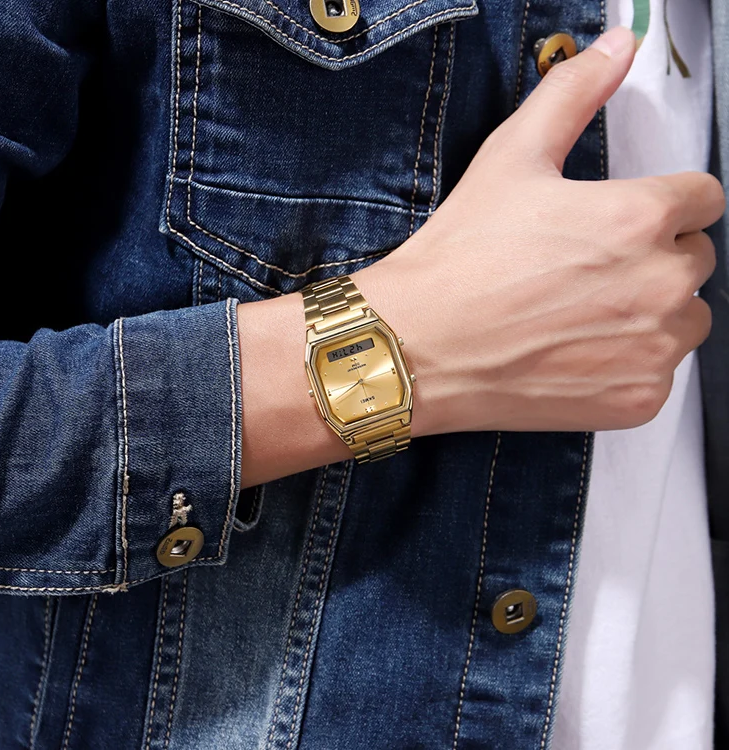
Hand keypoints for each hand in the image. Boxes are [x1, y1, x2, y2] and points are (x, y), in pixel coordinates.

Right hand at [352, 25, 725, 434]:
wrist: (417, 348)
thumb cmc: (458, 262)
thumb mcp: (509, 160)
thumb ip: (572, 95)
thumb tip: (614, 48)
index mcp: (639, 216)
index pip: (703, 199)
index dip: (661, 206)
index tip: (622, 224)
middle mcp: (659, 283)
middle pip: (694, 261)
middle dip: (651, 259)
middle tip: (584, 273)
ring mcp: (651, 348)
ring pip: (683, 319)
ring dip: (649, 314)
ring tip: (579, 316)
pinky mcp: (636, 399)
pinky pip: (660, 375)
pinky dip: (628, 367)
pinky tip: (573, 356)